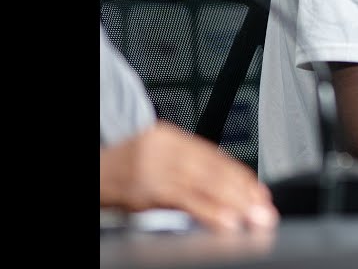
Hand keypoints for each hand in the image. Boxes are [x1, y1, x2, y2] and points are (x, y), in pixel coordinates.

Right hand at [100, 121, 278, 231]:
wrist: (92, 175)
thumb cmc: (125, 172)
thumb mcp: (158, 159)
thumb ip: (190, 168)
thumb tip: (229, 189)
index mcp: (170, 136)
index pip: (215, 156)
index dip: (241, 176)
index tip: (260, 193)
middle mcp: (165, 147)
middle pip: (214, 169)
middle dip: (243, 191)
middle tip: (264, 209)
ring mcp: (155, 166)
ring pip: (204, 184)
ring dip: (233, 204)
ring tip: (252, 217)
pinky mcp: (147, 188)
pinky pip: (186, 201)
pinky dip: (210, 212)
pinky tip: (226, 222)